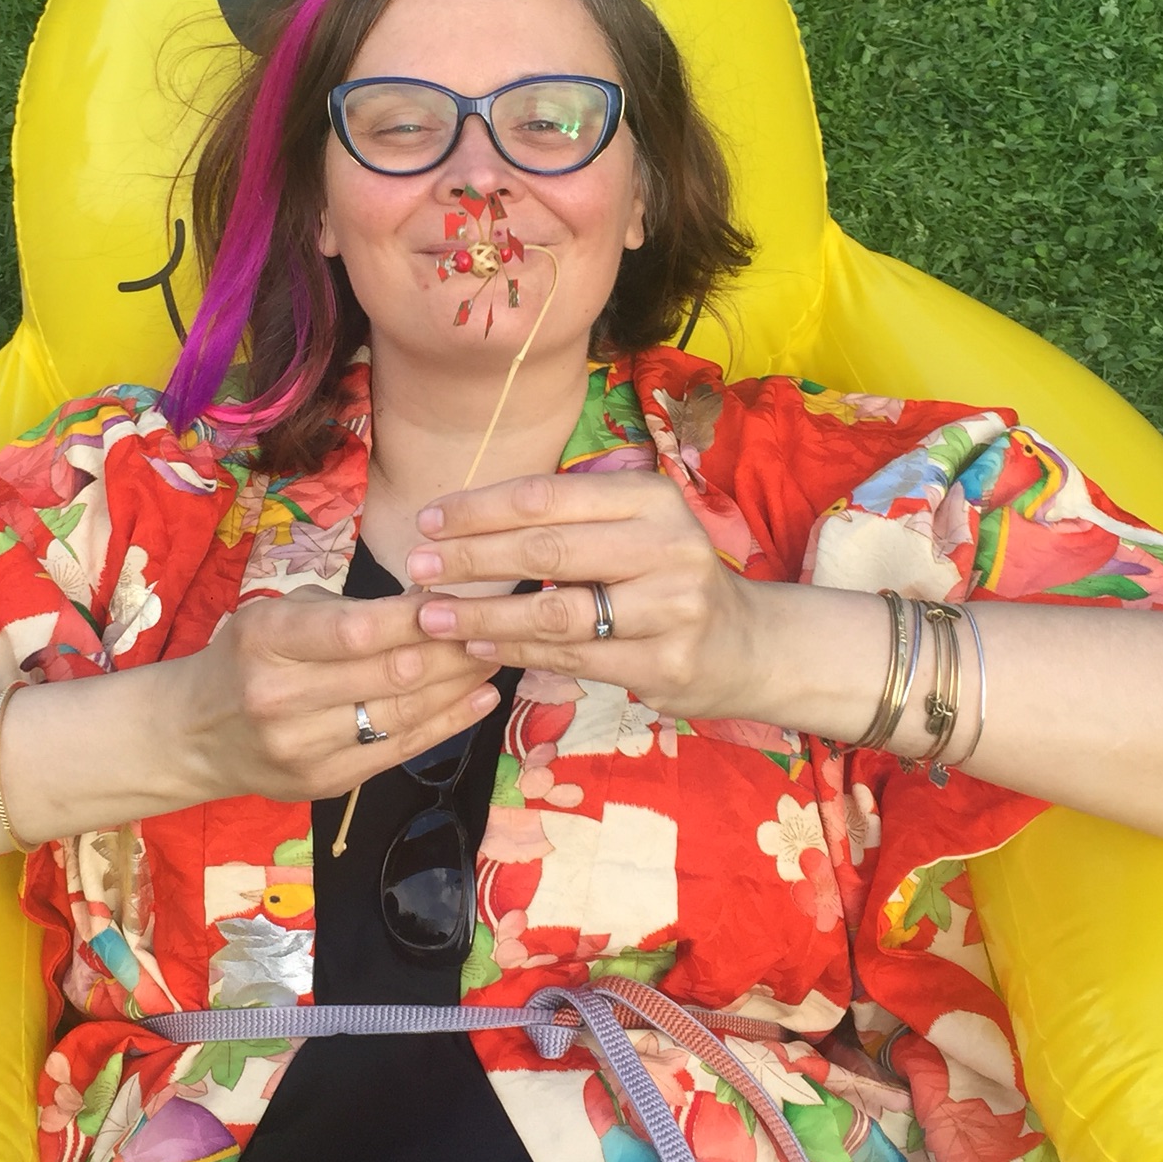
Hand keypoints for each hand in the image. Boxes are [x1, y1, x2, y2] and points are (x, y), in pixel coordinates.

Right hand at [170, 586, 501, 804]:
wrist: (195, 733)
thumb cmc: (247, 657)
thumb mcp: (279, 613)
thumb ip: (348, 609)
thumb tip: (432, 601)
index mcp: (267, 639)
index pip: (358, 629)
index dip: (417, 616)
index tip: (459, 598)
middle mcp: (281, 696)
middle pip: (391, 672)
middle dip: (452, 646)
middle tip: (492, 625)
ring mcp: (302, 747)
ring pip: (403, 712)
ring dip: (458, 683)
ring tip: (494, 656)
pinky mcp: (324, 782)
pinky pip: (400, 749)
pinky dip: (447, 723)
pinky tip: (480, 699)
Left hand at [404, 471, 764, 722]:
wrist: (746, 644)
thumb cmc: (665, 576)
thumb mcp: (635, 527)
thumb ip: (570, 517)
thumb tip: (464, 519)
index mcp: (652, 498)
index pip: (548, 497)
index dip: (480, 508)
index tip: (428, 519)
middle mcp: (668, 546)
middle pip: (547, 549)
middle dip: (471, 558)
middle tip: (416, 565)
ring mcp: (671, 609)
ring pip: (554, 613)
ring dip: (483, 616)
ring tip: (432, 615)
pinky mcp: (665, 664)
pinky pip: (572, 658)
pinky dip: (516, 653)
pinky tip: (478, 649)